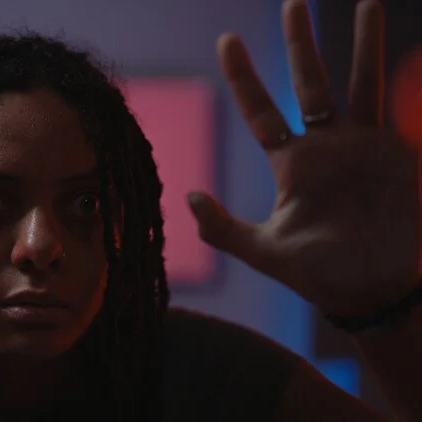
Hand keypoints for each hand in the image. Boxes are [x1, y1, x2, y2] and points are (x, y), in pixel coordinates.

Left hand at [189, 0, 418, 316]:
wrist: (371, 291)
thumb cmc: (317, 273)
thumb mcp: (264, 252)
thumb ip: (223, 229)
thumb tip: (189, 194)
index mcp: (292, 163)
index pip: (261, 110)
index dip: (243, 76)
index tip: (226, 39)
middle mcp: (325, 146)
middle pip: (309, 83)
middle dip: (301, 44)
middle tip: (294, 3)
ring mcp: (364, 145)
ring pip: (362, 83)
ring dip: (363, 44)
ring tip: (366, 3)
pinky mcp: (398, 152)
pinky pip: (400, 107)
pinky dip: (403, 80)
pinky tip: (409, 49)